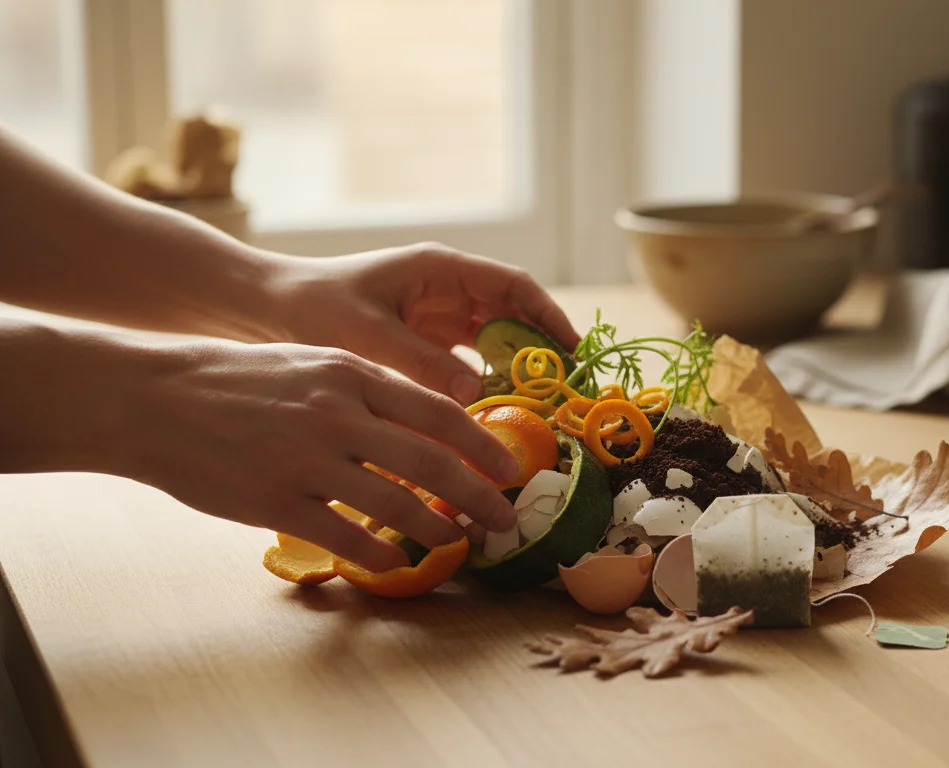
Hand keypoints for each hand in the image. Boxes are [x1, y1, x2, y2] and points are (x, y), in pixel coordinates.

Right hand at [128, 340, 521, 571]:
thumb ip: (371, 391)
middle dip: (478, 494)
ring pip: (395, 503)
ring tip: (458, 541)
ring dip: (435, 528)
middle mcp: (336, 415)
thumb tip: (432, 423)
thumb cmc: (241, 379)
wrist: (156, 399)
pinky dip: (381, 553)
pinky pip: (345, 536)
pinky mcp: (275, 502)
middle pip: (430, 461)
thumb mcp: (314, 363)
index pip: (438, 412)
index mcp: (351, 374)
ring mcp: (305, 460)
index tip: (511, 468)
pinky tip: (399, 562)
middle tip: (504, 518)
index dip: (483, 444)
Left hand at [267, 243, 580, 403]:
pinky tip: (492, 413)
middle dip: (540, 347)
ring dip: (514, 368)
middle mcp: (445, 289)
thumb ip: (421, 362)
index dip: (548, 315)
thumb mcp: (368, 334)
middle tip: (565, 387)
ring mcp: (435, 315)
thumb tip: (476, 391)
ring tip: (538, 405)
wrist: (265, 309)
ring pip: (492, 340)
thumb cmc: (313, 306)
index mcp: (439, 269)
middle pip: (511, 314)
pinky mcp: (422, 342)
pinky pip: (467, 361)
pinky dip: (483, 383)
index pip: (512, 286)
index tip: (572, 349)